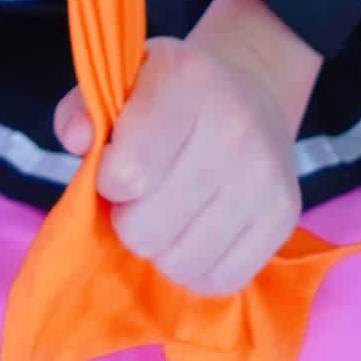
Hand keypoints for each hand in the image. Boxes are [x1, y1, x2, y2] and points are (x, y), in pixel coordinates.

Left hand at [52, 0, 319, 296]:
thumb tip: (77, 139)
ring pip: (179, 263)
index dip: (109, 181)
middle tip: (141, 196)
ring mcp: (263, 176)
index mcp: (186, 81)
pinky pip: (218, 280)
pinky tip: (195, 232)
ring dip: (161, 247)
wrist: (251, 88)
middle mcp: (233, 127)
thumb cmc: (169, 92)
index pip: (128, 172)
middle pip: (145, 229)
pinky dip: (196, 268)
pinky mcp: (284, 217)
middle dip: (129, 219)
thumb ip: (81, 107)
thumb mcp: (121, 80)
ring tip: (168, 214)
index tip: (116, 168)